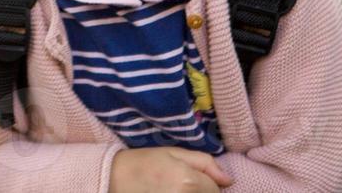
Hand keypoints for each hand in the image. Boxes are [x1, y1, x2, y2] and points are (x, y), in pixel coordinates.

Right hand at [110, 147, 233, 191]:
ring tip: (172, 188)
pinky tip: (168, 191)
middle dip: (200, 191)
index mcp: (189, 181)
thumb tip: (228, 180)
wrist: (113, 179)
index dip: (207, 182)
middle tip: (179, 183)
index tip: (191, 177)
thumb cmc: (143, 162)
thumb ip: (204, 163)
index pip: (215, 189)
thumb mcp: (173, 152)